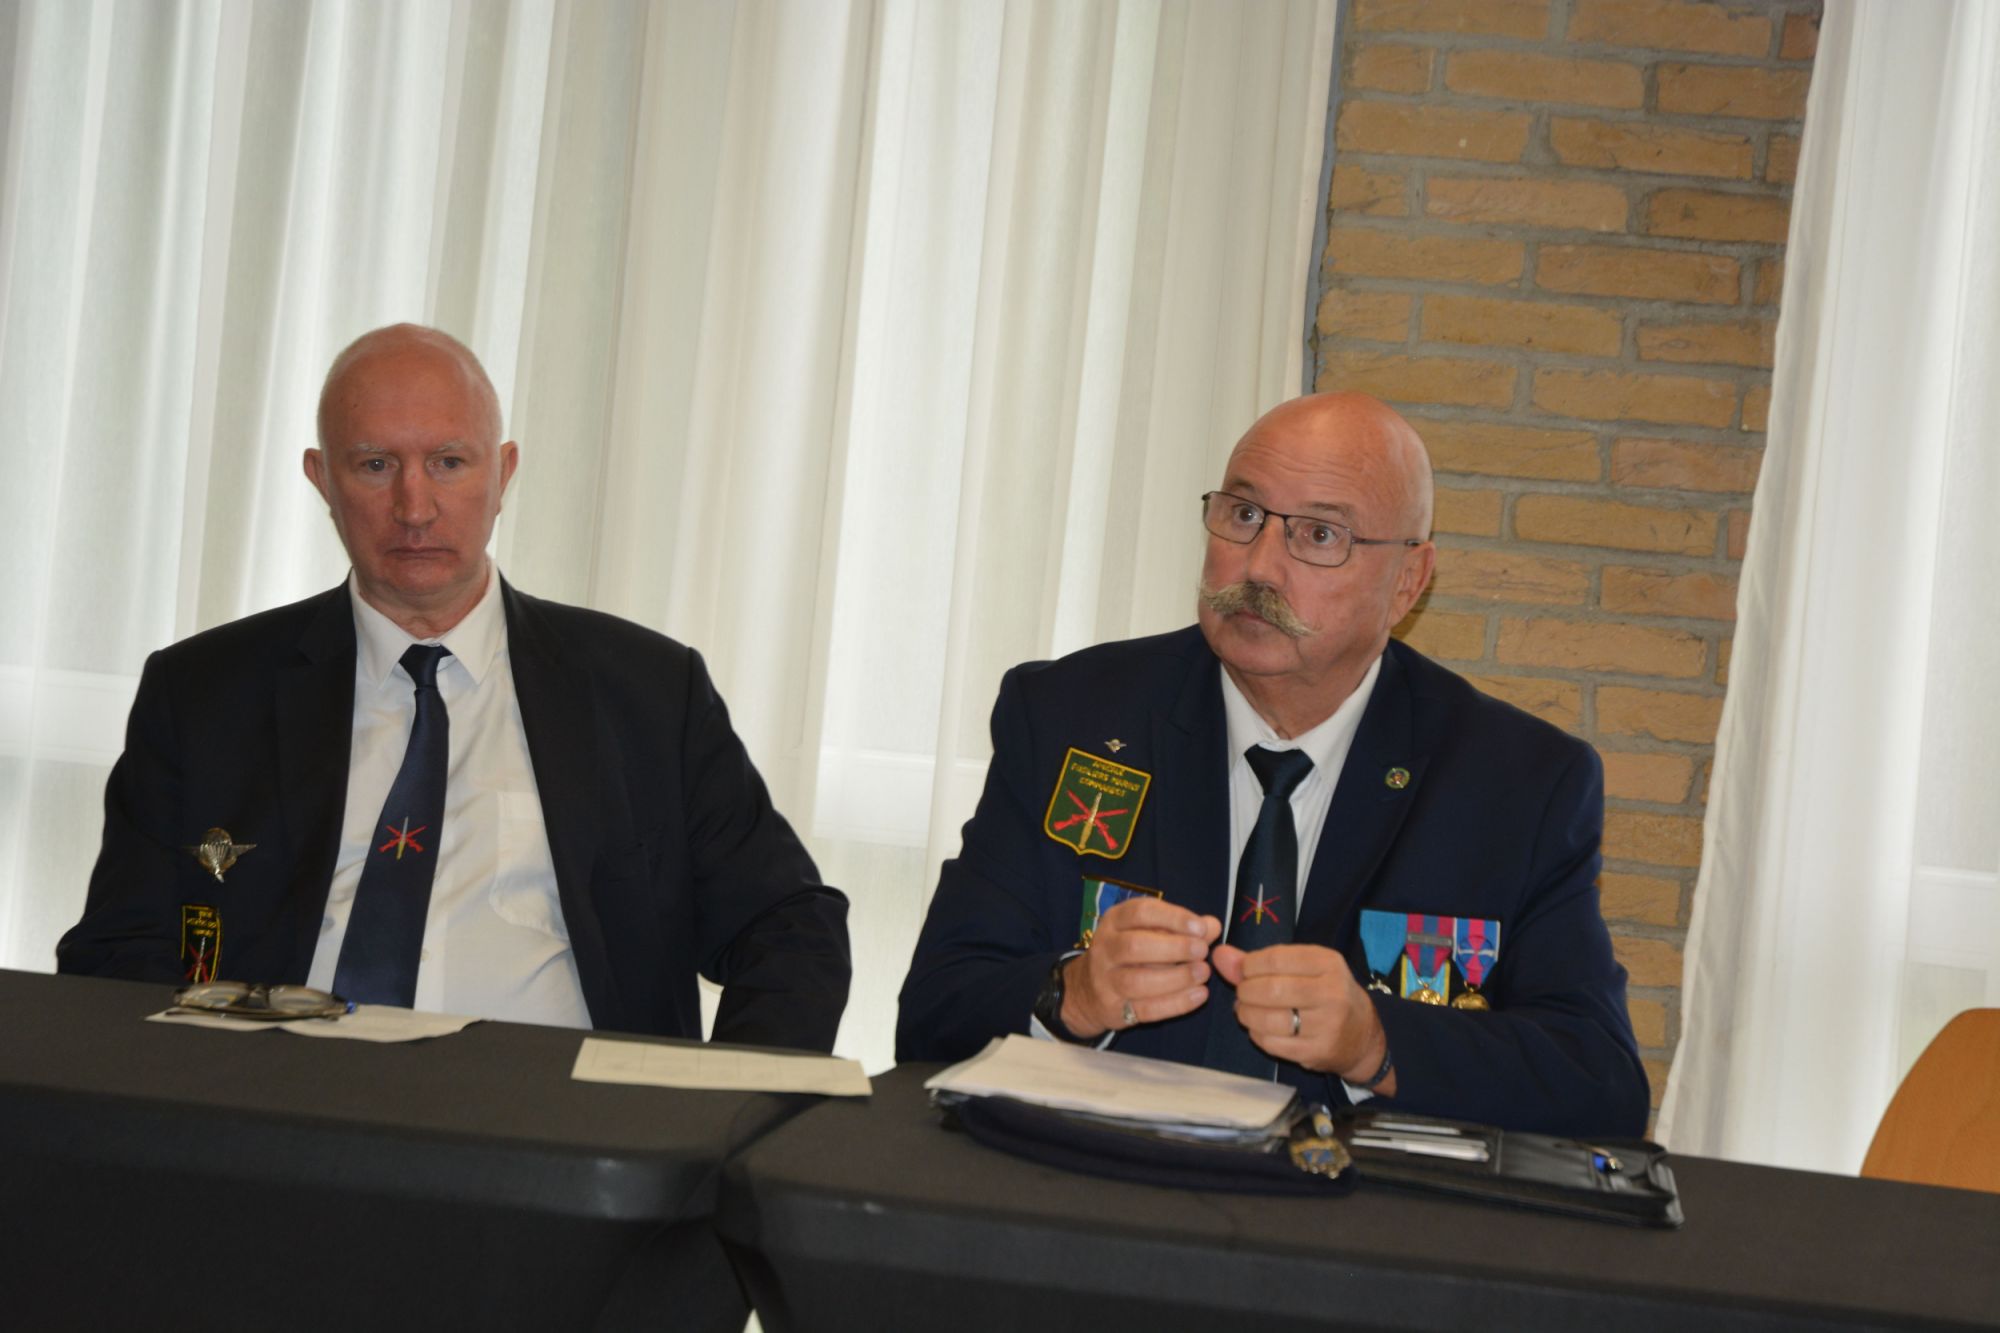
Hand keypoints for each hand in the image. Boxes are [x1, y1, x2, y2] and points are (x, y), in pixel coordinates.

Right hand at [1061, 897, 1221, 1038]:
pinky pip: (1145, 1009)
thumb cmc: (1130, 953)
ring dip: (1176, 978)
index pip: (1141, 912)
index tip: (1200, 928)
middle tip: (1202, 951)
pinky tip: (1199, 995)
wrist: (1088, 990)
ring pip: (1138, 981)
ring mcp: (1106, 980)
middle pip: (1135, 945)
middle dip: (1174, 948)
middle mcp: (1105, 947)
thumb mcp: (1149, 931)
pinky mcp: (1114, 1009)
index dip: (1173, 918)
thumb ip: (1181, 928)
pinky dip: (1175, 1004)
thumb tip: (1212, 926)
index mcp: (1115, 921)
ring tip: (1203, 973)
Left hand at [1212, 942, 1394, 1092]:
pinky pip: (1272, 1043)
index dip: (1249, 965)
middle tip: (1243, 993)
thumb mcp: (1301, 969)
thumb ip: (1258, 961)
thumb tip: (1219, 954)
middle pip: (1270, 989)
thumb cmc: (1324, 993)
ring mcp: (1327, 1025)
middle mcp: (1332, 992)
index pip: (1275, 958)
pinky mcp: (1317, 1051)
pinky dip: (1256, 1034)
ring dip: (1246, 1014)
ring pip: (1269, 1019)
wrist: (1361, 1036)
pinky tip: (1259, 1028)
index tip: (1245, 972)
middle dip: (1245, 991)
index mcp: (1328, 963)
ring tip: (1245, 1010)